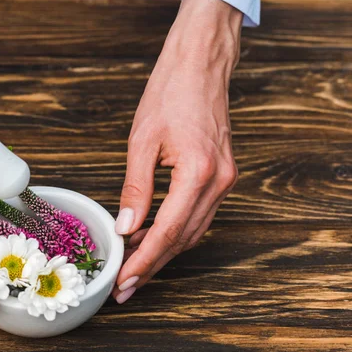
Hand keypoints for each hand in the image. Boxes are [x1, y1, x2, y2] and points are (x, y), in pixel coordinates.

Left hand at [112, 0, 242, 302]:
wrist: (200, 66)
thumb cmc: (170, 94)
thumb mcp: (142, 141)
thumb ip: (135, 189)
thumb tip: (126, 227)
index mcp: (199, 173)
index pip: (167, 232)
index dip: (144, 261)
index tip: (125, 280)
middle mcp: (219, 182)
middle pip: (182, 239)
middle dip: (153, 264)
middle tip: (127, 285)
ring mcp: (225, 179)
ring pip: (193, 231)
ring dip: (164, 250)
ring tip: (135, 265)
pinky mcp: (223, 175)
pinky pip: (199, 214)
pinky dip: (176, 230)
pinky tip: (153, 235)